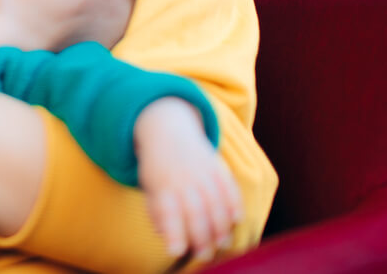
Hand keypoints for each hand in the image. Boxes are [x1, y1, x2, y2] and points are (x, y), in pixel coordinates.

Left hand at [134, 97, 241, 262]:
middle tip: (206, 255)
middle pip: (195, 212)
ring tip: (223, 244)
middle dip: (202, 237)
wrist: (167, 130)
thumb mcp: (149, 188)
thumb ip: (157, 213)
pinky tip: (236, 219)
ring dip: (221, 226)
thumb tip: (166, 237)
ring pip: (215, 202)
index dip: (173, 233)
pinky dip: (234, 203)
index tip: (176, 251)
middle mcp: (182, 178)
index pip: (167, 212)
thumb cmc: (157, 169)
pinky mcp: (216, 164)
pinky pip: (229, 185)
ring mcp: (201, 171)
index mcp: (161, 186)